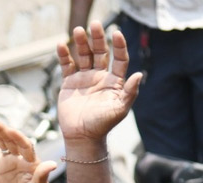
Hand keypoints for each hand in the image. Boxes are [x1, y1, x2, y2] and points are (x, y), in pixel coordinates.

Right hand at [56, 23, 142, 146]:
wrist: (81, 137)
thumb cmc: (102, 125)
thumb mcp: (119, 109)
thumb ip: (129, 92)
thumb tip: (140, 74)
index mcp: (114, 80)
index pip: (119, 58)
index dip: (119, 45)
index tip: (117, 33)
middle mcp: (100, 76)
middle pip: (100, 52)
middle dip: (98, 38)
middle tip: (95, 24)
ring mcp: (84, 78)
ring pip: (84, 55)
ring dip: (82, 42)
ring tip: (78, 30)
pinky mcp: (69, 83)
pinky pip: (67, 66)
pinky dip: (64, 55)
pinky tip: (62, 45)